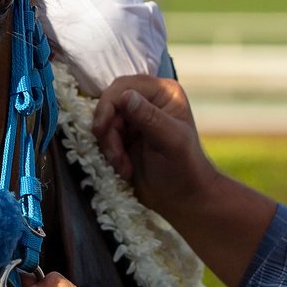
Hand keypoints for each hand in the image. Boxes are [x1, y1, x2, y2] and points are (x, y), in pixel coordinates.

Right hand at [92, 74, 213, 221]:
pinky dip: (110, 153)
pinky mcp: (125, 135)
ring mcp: (135, 117)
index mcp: (163, 93)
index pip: (125, 86)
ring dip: (109, 146)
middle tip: (115, 155)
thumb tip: (124, 96)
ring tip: (123, 166)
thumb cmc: (185, 169)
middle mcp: (148, 99)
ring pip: (105, 121)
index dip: (108, 105)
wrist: (183, 199)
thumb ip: (149, 118)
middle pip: (110, 103)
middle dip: (108, 130)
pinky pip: (105, 137)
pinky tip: (124, 168)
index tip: (101, 129)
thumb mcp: (171, 142)